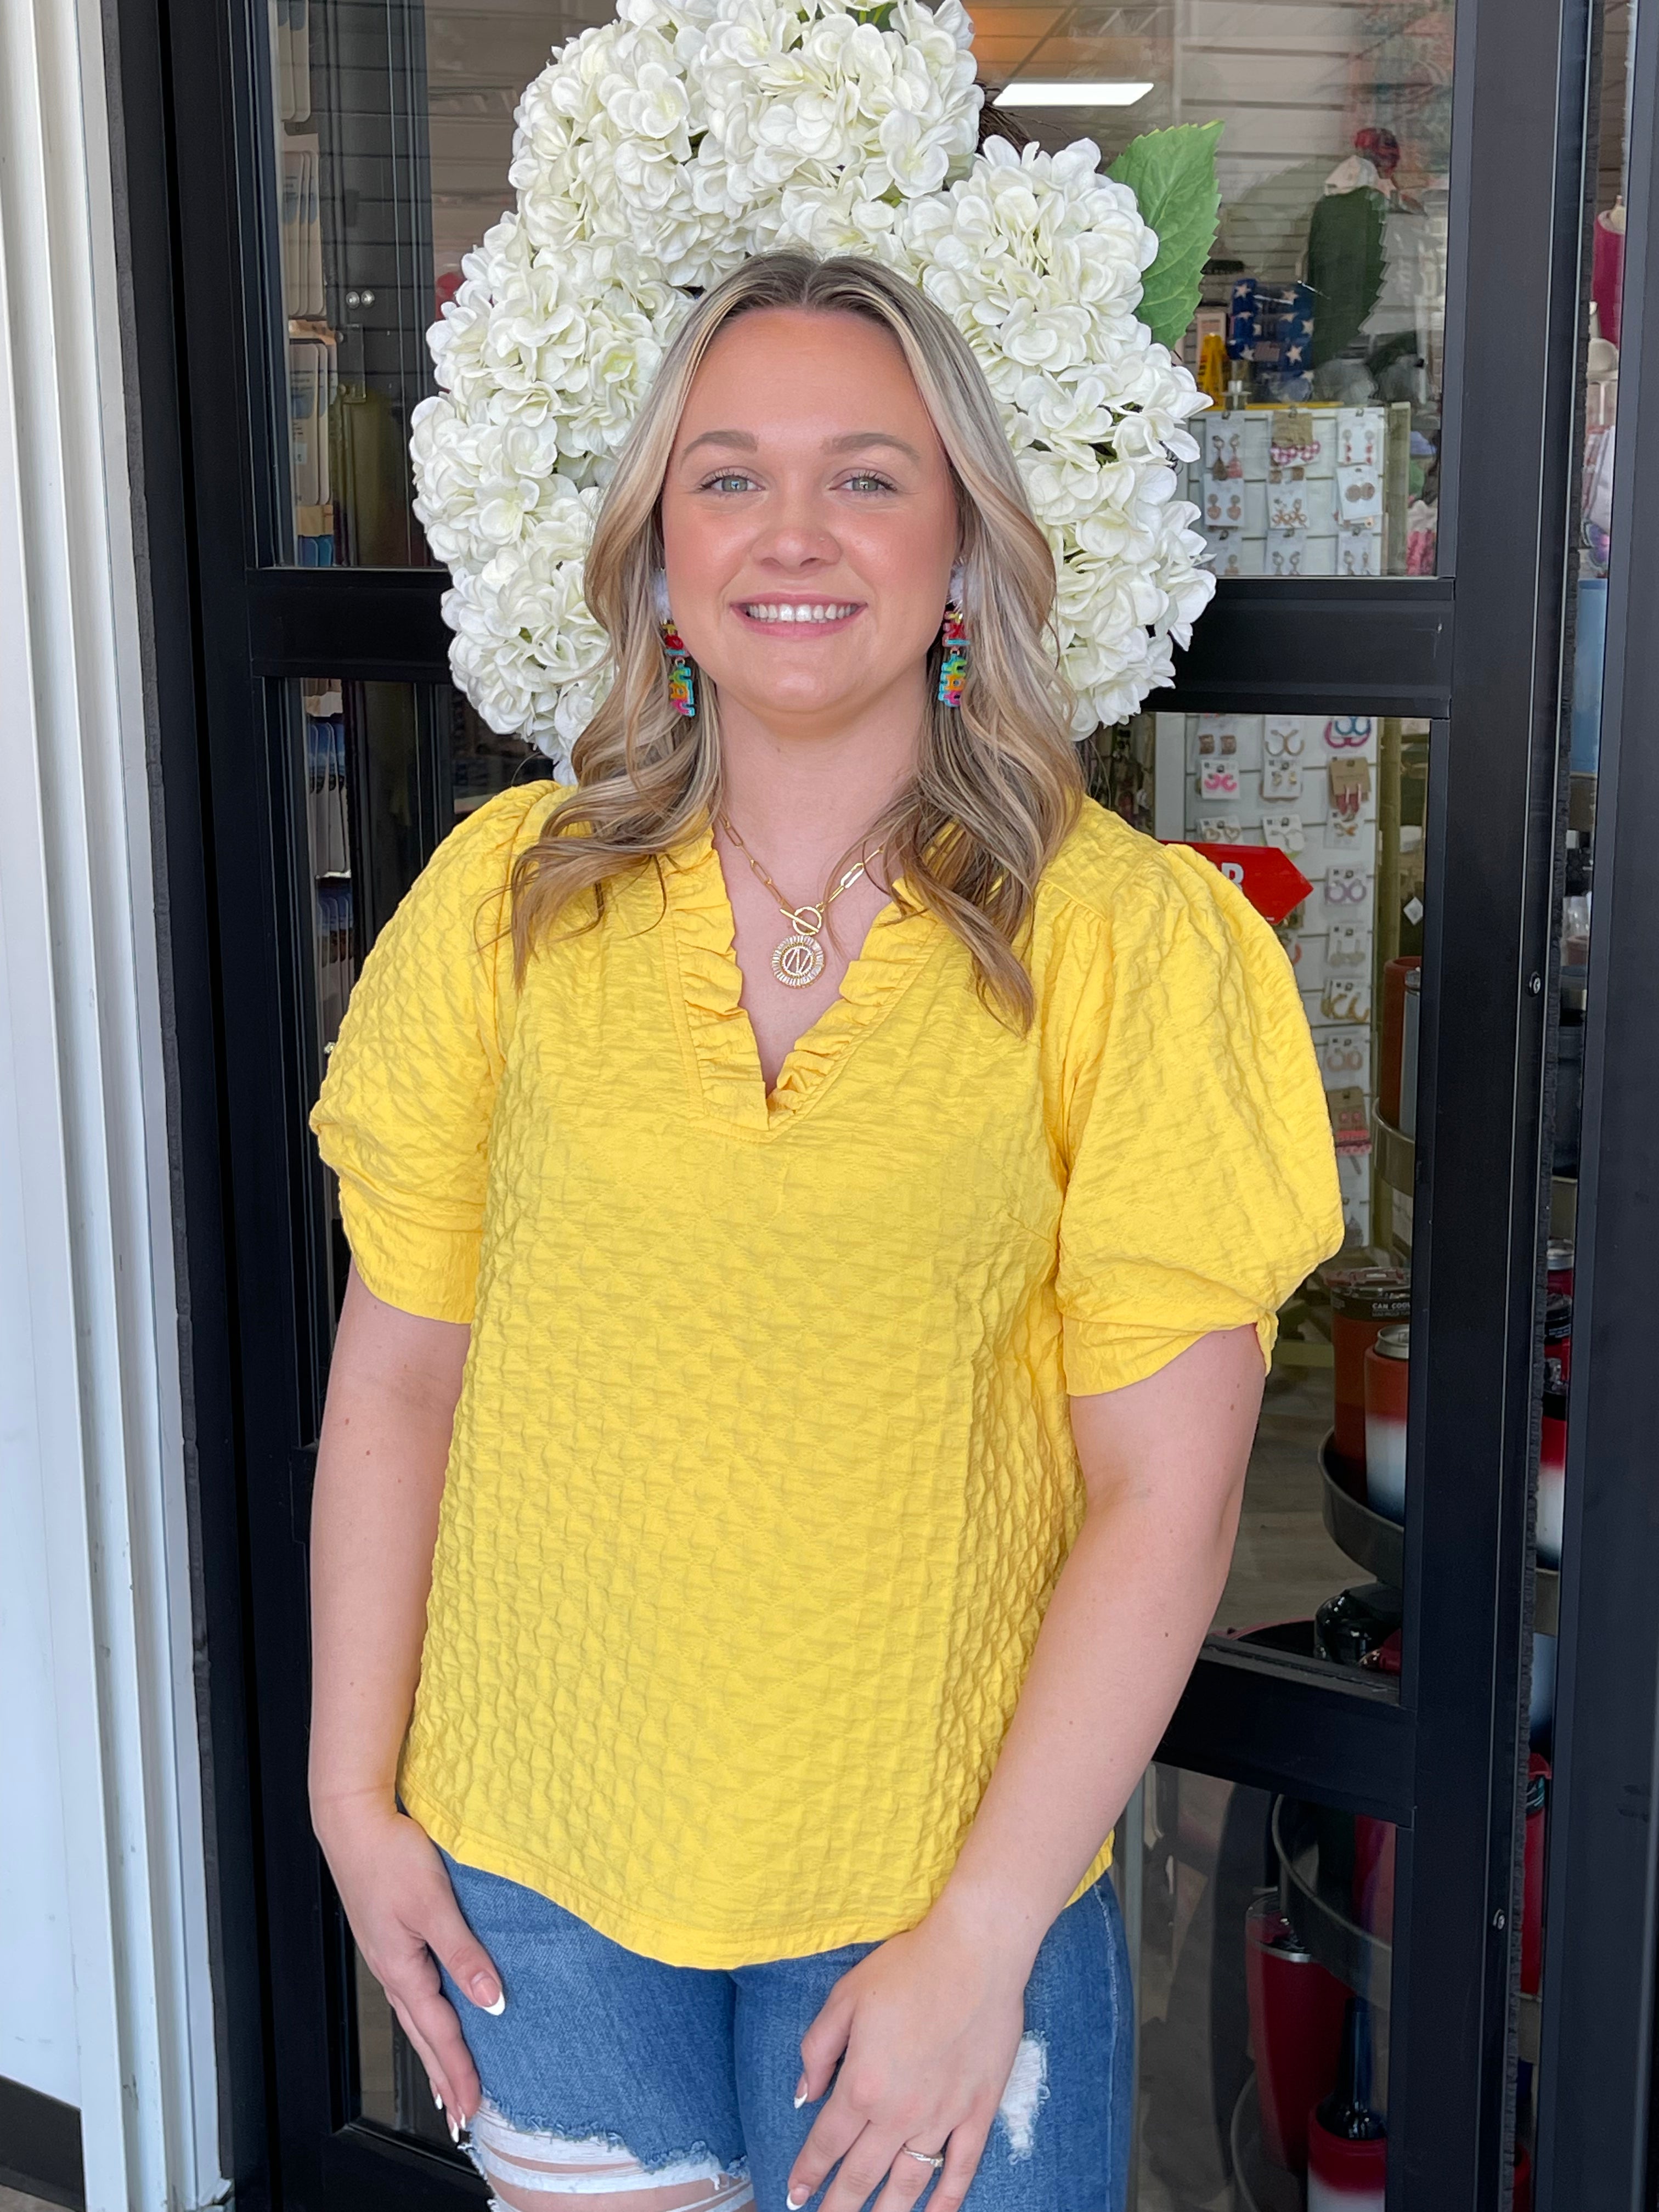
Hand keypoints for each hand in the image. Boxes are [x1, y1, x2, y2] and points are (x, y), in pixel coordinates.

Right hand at [313, 1789, 502, 2135]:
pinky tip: (432, 2016)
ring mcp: (387, 1954)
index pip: (438, 2033)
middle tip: (461, 2114)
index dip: (459, 2071)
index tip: (475, 2107)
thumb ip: (464, 1953)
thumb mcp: (434, 1904)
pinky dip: (425, 2017)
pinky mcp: (389, 1937)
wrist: (353, 1821)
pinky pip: (411, 1992)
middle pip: (422, 2036)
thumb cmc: (390, 1856)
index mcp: (401, 1969)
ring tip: (447, 2082)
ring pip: (415, 2016)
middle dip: (443, 2076)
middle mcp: (391, 1969)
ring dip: (433, 2051)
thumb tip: (492, 2001)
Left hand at [785, 1897, 1033, 2211]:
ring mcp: (942, 2117)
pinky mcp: (978, 2112)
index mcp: (862, 2084)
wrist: (976, 1954)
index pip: (826, 2143)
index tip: (793, 2194)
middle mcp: (899, 2112)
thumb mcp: (845, 1997)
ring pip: (908, 2184)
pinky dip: (946, 2202)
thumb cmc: (908, 1967)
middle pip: (861, 2176)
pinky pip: (961, 2170)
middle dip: (838, 2206)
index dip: (807, 2172)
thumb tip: (804, 2094)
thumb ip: (818, 2049)